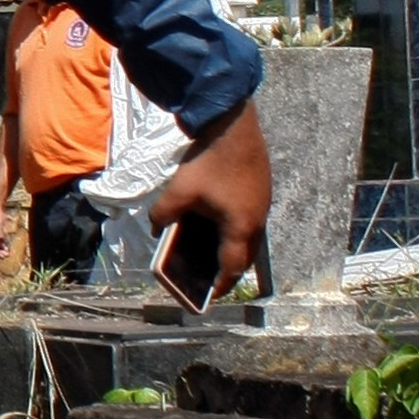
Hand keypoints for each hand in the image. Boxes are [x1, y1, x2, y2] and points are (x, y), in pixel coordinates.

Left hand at [150, 101, 271, 298]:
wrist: (231, 123)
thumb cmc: (206, 162)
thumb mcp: (177, 193)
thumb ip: (163, 217)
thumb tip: (155, 229)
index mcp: (241, 227)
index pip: (233, 267)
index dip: (220, 284)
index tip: (209, 295)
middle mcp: (258, 219)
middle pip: (245, 254)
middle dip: (228, 268)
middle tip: (212, 277)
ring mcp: (263, 202)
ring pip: (249, 234)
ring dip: (233, 245)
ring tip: (211, 251)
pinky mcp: (261, 187)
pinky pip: (249, 216)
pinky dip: (235, 226)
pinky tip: (217, 220)